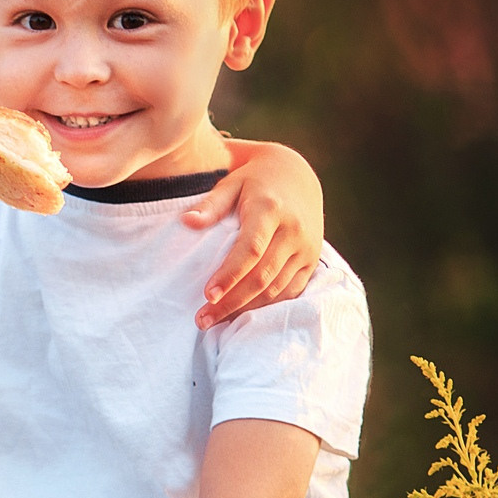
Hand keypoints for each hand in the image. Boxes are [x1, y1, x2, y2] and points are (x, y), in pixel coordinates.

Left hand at [184, 140, 322, 326]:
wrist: (296, 175)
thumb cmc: (254, 181)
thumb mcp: (231, 183)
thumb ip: (210, 204)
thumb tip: (186, 222)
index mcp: (271, 210)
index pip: (250, 249)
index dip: (229, 275)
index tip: (207, 295)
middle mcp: (294, 231)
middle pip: (262, 276)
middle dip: (231, 302)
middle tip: (202, 320)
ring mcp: (306, 248)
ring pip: (276, 288)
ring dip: (247, 310)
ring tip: (216, 322)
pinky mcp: (312, 260)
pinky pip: (290, 290)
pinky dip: (267, 306)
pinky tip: (243, 316)